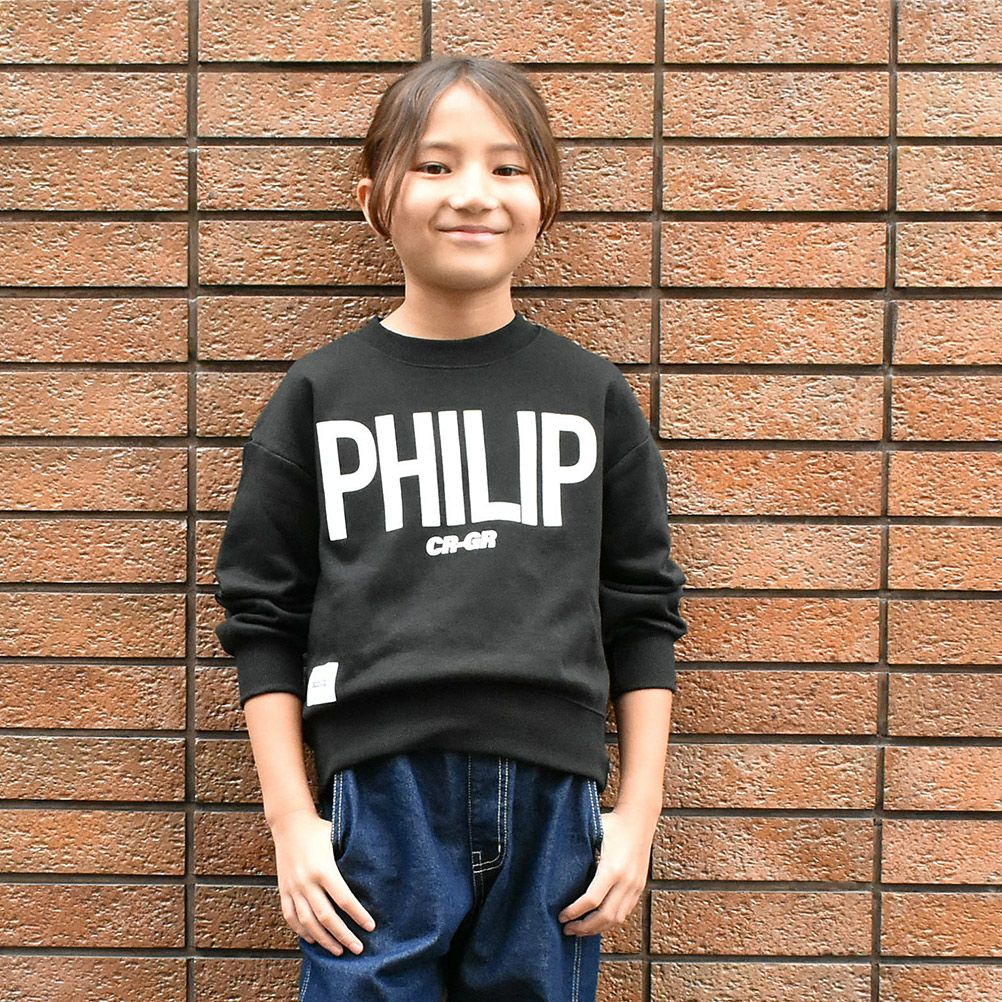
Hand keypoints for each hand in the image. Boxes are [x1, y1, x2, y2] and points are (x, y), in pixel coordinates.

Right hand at [269, 807, 376, 955]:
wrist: (289, 822)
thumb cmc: (318, 829)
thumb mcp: (337, 838)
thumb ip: (349, 857)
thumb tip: (372, 872)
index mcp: (323, 869)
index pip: (344, 899)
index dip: (358, 915)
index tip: (370, 927)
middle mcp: (306, 882)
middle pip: (327, 917)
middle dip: (344, 935)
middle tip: (358, 948)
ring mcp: (293, 888)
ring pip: (308, 922)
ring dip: (324, 939)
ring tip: (338, 950)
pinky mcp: (283, 890)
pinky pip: (291, 916)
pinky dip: (302, 931)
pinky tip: (314, 939)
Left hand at [557, 807, 654, 935]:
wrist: (639, 819)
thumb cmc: (613, 824)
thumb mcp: (593, 834)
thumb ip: (579, 851)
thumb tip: (553, 866)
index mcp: (612, 868)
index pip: (591, 900)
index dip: (575, 912)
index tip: (561, 916)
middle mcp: (626, 881)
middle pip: (605, 916)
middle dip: (584, 927)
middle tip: (567, 929)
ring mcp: (635, 886)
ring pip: (617, 918)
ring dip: (597, 928)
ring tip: (579, 930)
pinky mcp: (639, 887)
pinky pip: (625, 912)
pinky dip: (610, 921)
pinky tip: (597, 921)